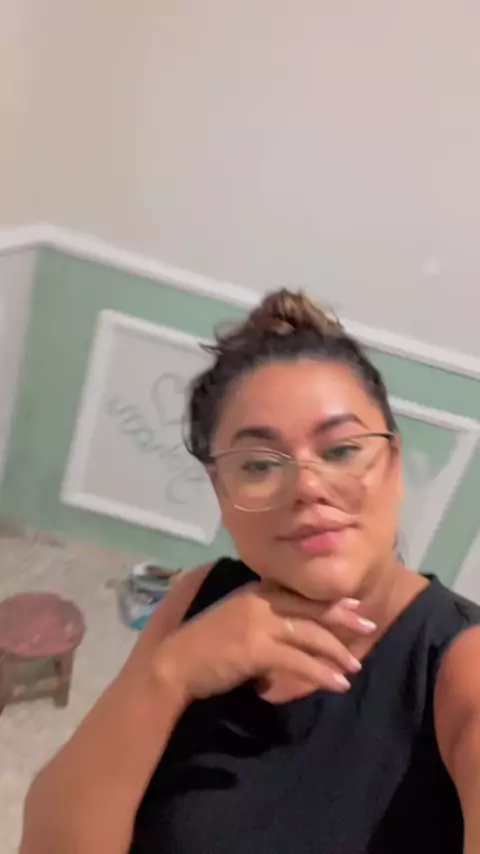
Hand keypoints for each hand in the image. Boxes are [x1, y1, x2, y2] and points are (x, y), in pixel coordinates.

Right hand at [154, 581, 375, 703]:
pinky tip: (337, 684)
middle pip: (311, 609)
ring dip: (336, 652)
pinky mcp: (256, 649)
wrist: (174, 664)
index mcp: (255, 592)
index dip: (329, 601)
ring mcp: (258, 623)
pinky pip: (298, 661)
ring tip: (355, 666)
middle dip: (343, 619)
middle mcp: (260, 601)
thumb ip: (261, 616)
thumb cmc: (204, 646)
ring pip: (309, 635)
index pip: (300, 593)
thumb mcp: (235, 620)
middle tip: (368, 626)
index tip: (353, 606)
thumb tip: (288, 626)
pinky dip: (321, 674)